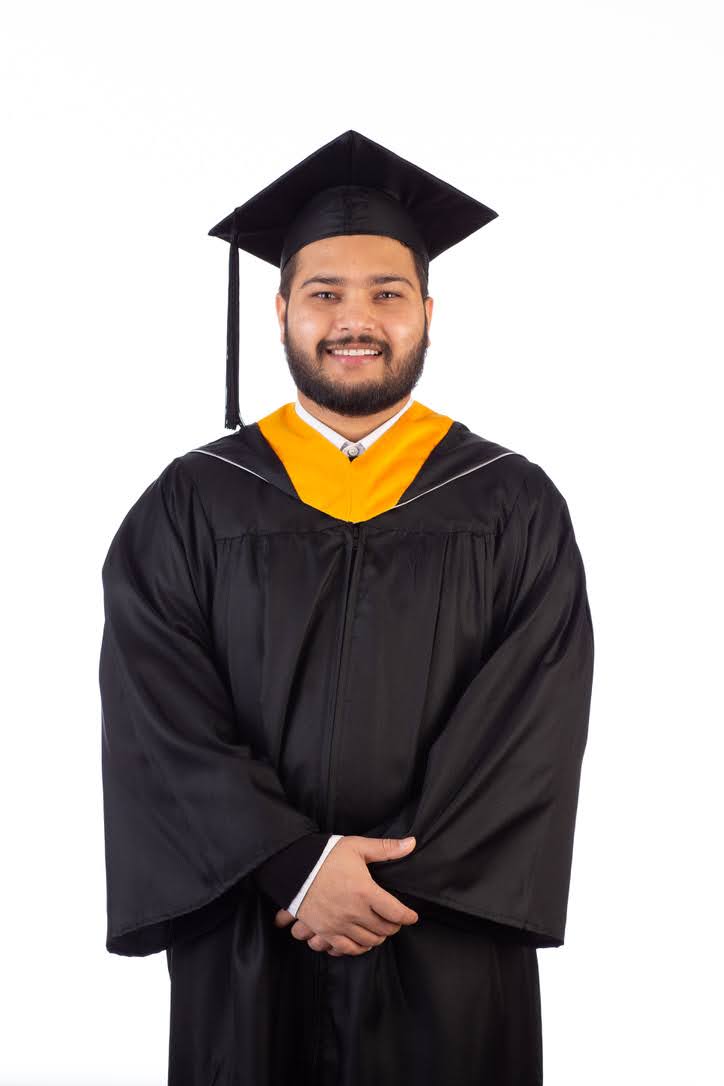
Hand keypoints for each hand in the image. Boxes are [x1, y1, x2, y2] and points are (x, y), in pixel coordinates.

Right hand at [275, 835, 418, 956]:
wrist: (294, 867)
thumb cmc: (326, 856)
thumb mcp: (357, 847)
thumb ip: (386, 848)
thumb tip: (411, 844)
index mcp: (365, 891)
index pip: (396, 912)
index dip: (408, 916)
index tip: (412, 917)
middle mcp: (354, 912)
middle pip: (383, 929)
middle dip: (393, 927)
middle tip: (395, 922)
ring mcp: (338, 924)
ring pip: (368, 941)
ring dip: (378, 938)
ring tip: (380, 931)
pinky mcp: (325, 931)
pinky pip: (346, 949)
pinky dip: (358, 948)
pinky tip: (362, 942)